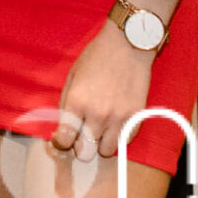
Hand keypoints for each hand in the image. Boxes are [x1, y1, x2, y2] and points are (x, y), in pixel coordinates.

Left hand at [52, 22, 154, 160]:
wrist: (127, 46)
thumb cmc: (96, 58)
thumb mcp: (72, 76)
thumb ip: (66, 104)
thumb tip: (61, 127)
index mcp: (76, 102)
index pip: (65, 139)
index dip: (61, 144)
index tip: (62, 142)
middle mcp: (97, 114)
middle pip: (85, 152)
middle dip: (80, 147)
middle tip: (81, 138)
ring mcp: (119, 117)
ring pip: (106, 151)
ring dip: (100, 144)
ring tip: (99, 131)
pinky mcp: (136, 117)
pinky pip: (125, 141)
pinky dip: (118, 137)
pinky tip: (115, 124)